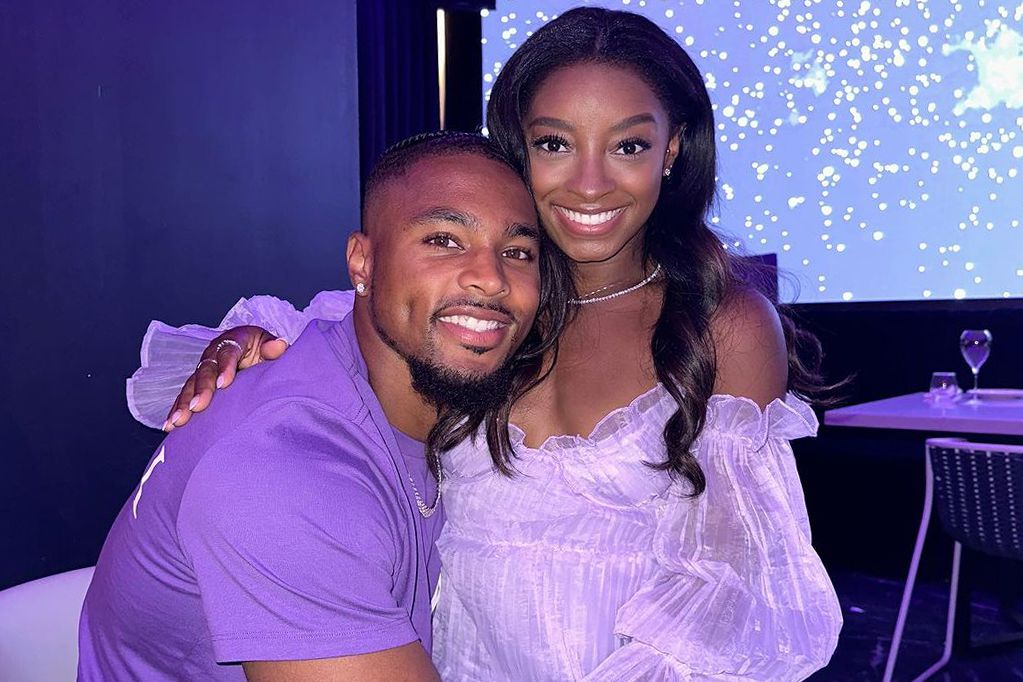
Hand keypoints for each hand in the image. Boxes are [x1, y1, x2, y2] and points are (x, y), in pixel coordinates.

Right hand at [163, 326, 287, 430]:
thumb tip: (280, 345)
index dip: (226, 367)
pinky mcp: (197, 383)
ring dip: (183, 403)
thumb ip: (273, 347)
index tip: (224, 383)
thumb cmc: (263, 348)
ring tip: (178, 421)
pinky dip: (176, 410)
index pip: (228, 352)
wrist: (252, 349)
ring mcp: (203, 368)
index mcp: (234, 340)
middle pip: (205, 370)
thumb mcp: (269, 343)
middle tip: (198, 406)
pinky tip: (170, 425)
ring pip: (190, 385)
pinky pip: (184, 396)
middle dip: (201, 389)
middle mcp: (214, 353)